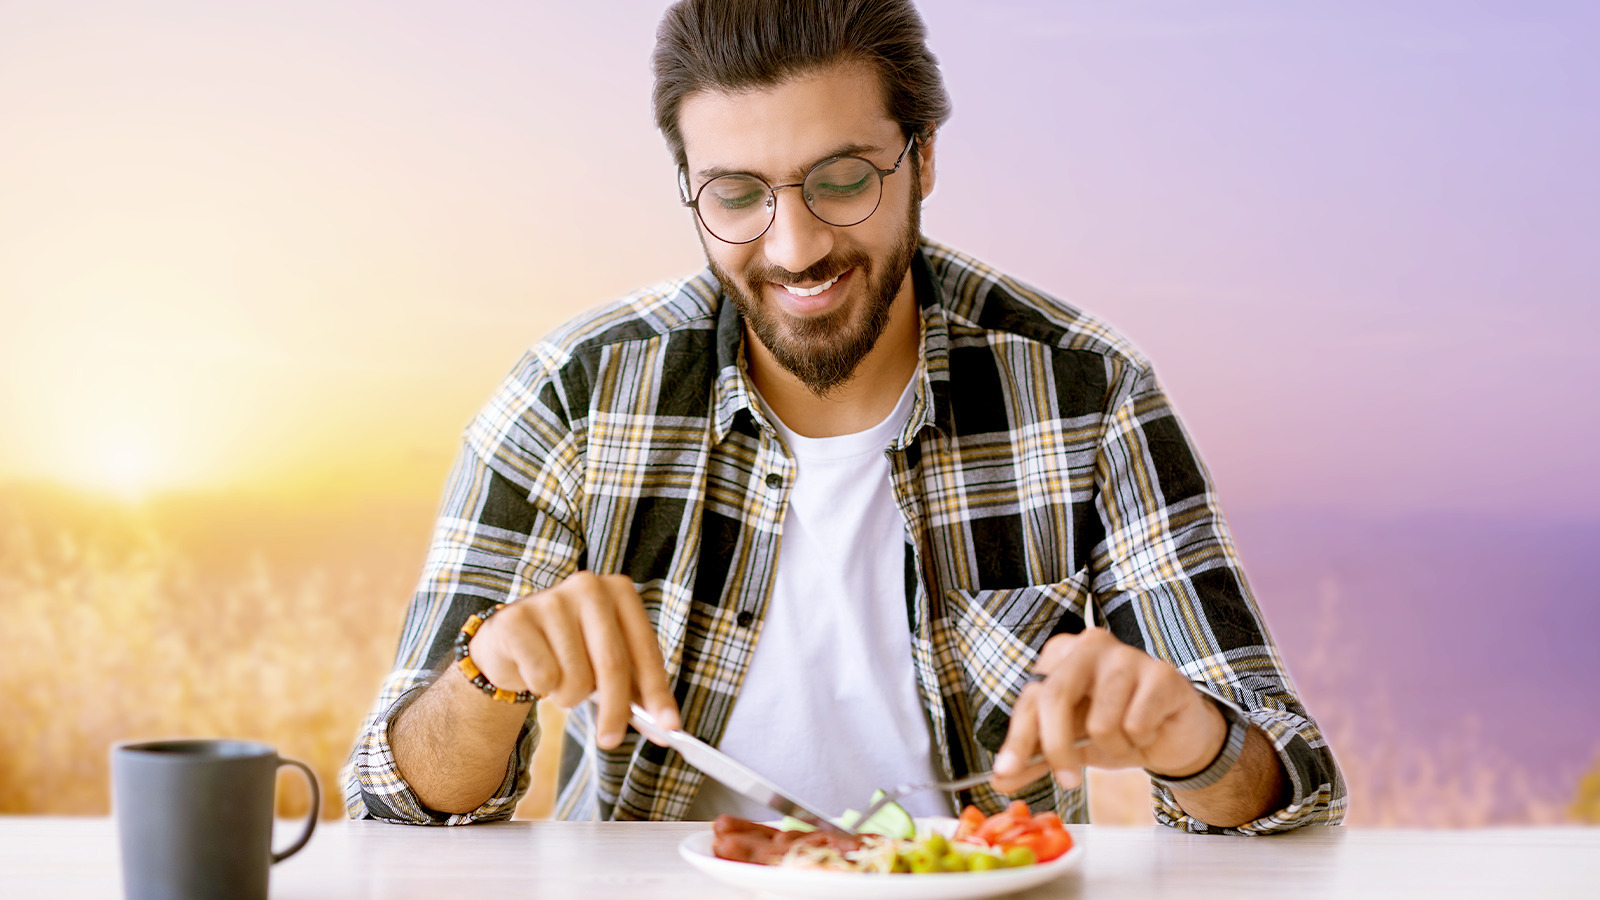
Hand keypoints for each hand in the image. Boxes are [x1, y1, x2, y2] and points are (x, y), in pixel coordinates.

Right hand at [467, 571, 680, 749]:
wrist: (511, 644)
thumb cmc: (570, 653)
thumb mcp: (607, 664)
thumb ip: (637, 690)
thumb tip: (667, 726)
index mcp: (619, 591)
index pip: (645, 649)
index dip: (658, 691)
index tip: (670, 727)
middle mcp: (588, 586)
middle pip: (612, 665)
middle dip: (615, 711)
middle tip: (611, 741)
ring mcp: (551, 599)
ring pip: (575, 677)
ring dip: (568, 696)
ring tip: (558, 681)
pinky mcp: (516, 619)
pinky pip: (543, 677)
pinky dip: (541, 687)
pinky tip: (533, 672)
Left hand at [990, 627, 1224, 792]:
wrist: (1174, 736)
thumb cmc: (1117, 731)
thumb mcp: (1071, 745)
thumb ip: (1036, 758)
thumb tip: (999, 780)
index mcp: (1061, 654)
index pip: (1030, 697)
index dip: (1017, 739)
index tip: (1004, 774)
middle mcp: (1090, 645)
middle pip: (1056, 697)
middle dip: (1057, 748)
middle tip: (1068, 782)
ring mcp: (1127, 655)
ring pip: (1100, 722)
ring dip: (1114, 746)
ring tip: (1127, 738)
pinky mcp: (1162, 674)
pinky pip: (1136, 724)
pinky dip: (1141, 740)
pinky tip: (1151, 729)